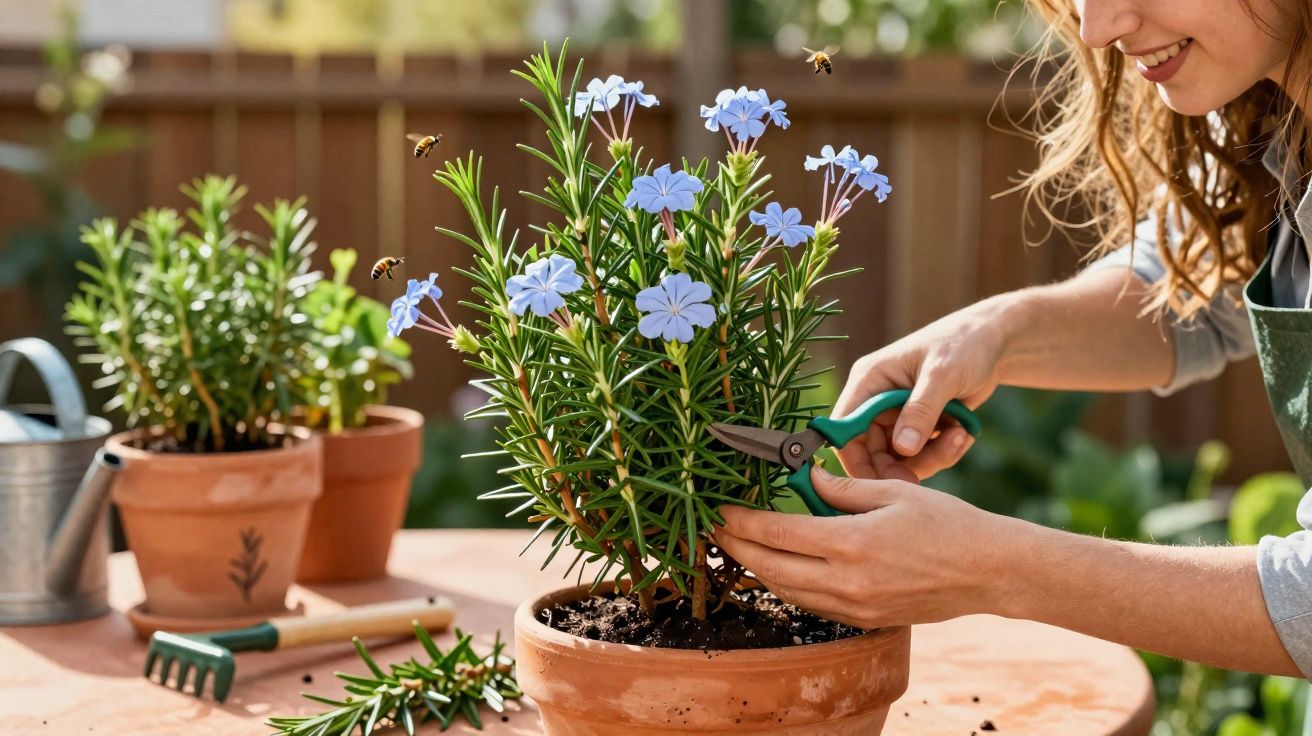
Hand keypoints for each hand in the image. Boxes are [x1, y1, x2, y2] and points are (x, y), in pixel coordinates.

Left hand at [713, 457, 1016, 629]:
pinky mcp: (864, 620)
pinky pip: (812, 604)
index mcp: (850, 543)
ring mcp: (854, 606)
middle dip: (737, 548)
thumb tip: (803, 478)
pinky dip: (789, 585)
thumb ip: (841, 487)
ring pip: (787, 591)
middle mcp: (846, 581)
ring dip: (759, 569)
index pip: (777, 533)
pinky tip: (781, 566)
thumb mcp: (892, 492)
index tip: (719, 511)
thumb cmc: (947, 524)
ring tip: (740, 547)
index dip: (741, 523)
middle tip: (715, 531)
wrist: (989, 572)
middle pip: (771, 567)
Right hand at [833, 302, 1008, 479]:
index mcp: (870, 380)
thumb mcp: (943, 374)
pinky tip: (964, 433)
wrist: (995, 342)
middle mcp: (877, 400)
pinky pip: (922, 455)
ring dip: (931, 458)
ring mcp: (898, 415)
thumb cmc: (963, 344)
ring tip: (961, 436)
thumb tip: (901, 449)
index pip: (845, 428)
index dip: (854, 459)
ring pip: (899, 459)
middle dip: (900, 467)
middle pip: (870, 452)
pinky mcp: (919, 426)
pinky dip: (944, 452)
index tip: (880, 484)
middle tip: (926, 478)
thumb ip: (921, 411)